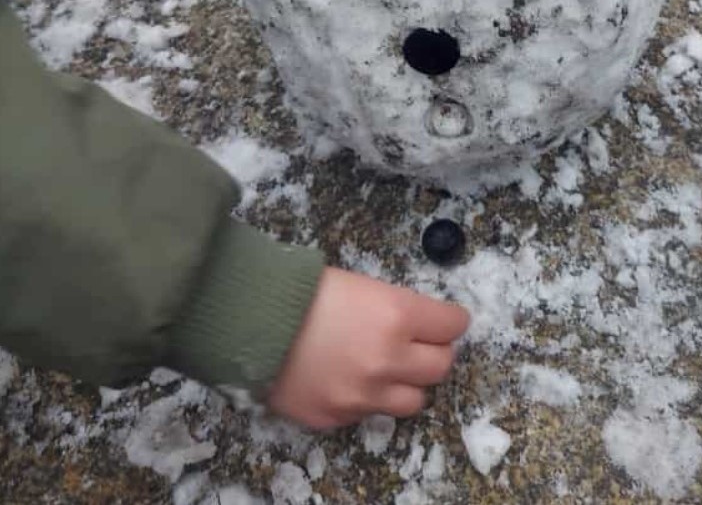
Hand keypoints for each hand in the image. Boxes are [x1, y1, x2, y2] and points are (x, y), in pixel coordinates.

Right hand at [264, 267, 469, 429]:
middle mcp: (388, 360)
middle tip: (420, 344)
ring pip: (413, 401)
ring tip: (386, 368)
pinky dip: (364, 399)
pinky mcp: (336, 418)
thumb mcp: (359, 284)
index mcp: (397, 315)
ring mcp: (362, 396)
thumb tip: (414, 323)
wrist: (249, 320)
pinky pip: (367, 414)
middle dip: (434, 353)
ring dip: (406, 384)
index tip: (446, 320)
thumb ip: (393, 309)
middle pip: (441, 367)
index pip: (452, 325)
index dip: (450, 321)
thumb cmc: (302, 290)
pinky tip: (345, 378)